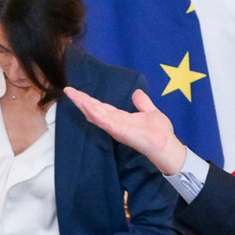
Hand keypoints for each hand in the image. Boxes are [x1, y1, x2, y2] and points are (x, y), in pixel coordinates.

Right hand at [63, 86, 187, 174]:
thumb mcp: (151, 111)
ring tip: (72, 94)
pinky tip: (86, 104)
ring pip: (95, 113)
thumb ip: (142, 103)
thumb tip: (137, 92)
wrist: (166, 144)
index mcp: (120, 117)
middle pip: (94, 109)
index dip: (90, 99)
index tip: (78, 92)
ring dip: (83, 104)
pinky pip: (103, 120)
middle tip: (68, 90)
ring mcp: (114, 127)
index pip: (102, 107)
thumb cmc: (159, 132)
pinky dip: (94, 112)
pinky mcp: (117, 130)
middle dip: (81, 100)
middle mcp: (114, 122)